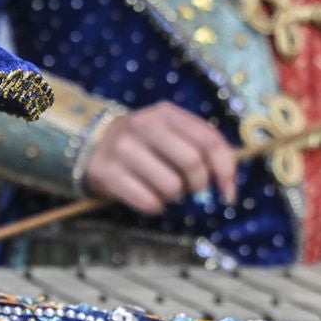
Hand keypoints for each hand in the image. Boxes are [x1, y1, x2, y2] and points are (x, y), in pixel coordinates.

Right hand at [86, 103, 239, 214]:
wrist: (91, 146)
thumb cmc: (143, 144)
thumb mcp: (169, 133)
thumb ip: (199, 148)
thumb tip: (226, 185)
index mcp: (165, 113)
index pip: (209, 141)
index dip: (226, 170)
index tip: (228, 194)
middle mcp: (143, 126)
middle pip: (192, 163)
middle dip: (199, 185)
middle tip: (191, 191)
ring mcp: (123, 150)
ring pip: (171, 187)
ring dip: (174, 198)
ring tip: (163, 190)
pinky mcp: (107, 174)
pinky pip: (148, 202)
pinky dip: (155, 207)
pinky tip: (148, 197)